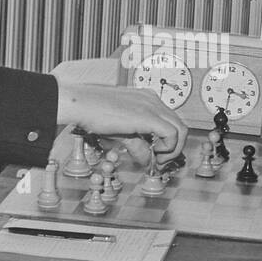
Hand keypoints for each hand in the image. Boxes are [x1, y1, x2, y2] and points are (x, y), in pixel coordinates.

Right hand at [56, 83, 187, 166]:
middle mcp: (153, 100)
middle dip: (175, 147)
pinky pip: (172, 134)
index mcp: (147, 99)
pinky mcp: (148, 116)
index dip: (169, 141)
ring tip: (158, 160)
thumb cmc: (94, 112)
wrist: (81, 103)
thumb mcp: (121, 130)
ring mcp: (152, 106)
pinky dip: (167, 148)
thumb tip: (147, 161)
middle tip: (162, 162)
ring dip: (173, 150)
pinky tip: (153, 154)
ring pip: (180, 130)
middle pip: (179, 125)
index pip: (170, 120)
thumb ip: (137, 144)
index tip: (160, 155)